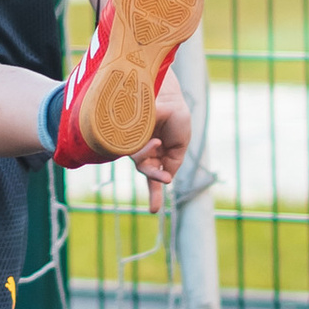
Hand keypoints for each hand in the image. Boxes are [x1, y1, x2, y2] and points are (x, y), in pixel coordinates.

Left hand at [130, 69, 193, 210]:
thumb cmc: (175, 117)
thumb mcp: (181, 144)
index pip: (155, 178)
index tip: (153, 211)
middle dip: (156, 179)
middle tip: (167, 178)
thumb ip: (173, 162)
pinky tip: (153, 141)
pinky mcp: (127, 138)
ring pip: (141, 164)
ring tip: (159, 142)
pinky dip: (144, 150)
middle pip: (148, 174)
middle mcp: (146, 152)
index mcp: (160, 155)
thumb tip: (166, 179)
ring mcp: (136, 145)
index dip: (155, 195)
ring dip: (151, 162)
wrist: (167, 97)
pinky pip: (134, 152)